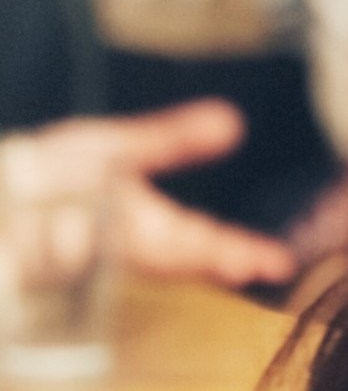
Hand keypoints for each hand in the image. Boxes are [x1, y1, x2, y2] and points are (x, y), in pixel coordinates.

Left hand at [9, 103, 296, 288]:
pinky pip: (60, 251)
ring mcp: (83, 260)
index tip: (276, 263)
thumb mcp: (115, 150)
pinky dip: (64, 240)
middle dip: (205, 257)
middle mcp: (122, 250)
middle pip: (172, 256)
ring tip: (121, 226)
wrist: (0, 192)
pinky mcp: (42, 267)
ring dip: (121, 241)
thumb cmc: (54, 174)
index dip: (239, 252)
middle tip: (241, 264)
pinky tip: (68, 231)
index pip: (203, 243)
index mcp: (150, 230)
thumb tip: (232, 122)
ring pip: (113, 252)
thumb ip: (173, 140)